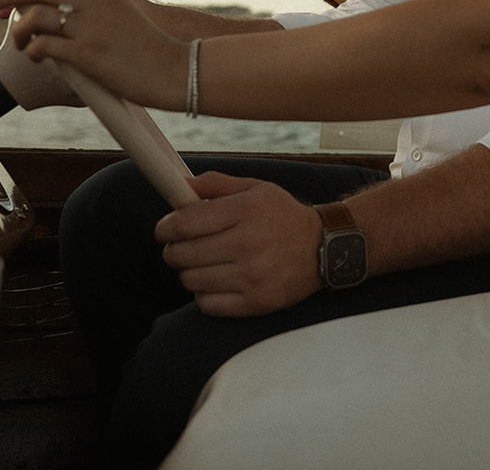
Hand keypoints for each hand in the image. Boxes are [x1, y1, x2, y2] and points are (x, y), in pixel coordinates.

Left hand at [0, 0, 187, 110]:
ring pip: (35, 16)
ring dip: (19, 30)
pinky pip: (44, 47)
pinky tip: (37, 56)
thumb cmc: (141, 38)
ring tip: (20, 41)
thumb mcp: (116, 4)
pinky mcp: (87, 53)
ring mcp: (90, 25)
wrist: (171, 66)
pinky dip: (33, 51)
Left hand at [154, 172, 324, 316]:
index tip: (164, 230)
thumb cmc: (284, 216)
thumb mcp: (256, 189)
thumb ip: (216, 184)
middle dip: (173, 250)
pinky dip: (205, 294)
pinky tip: (218, 281)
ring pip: (190, 281)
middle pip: (181, 255)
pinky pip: (207, 304)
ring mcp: (251, 277)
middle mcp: (247, 244)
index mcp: (245, 211)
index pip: (184, 223)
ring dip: (190, 272)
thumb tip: (179, 186)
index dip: (165, 228)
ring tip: (204, 263)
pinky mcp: (255, 303)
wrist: (325, 249)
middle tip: (182, 246)